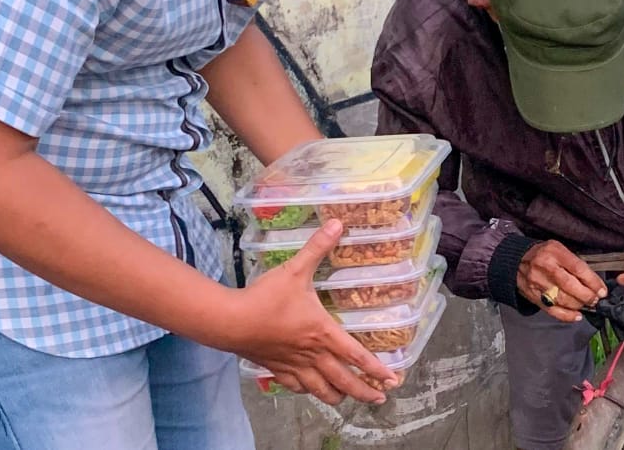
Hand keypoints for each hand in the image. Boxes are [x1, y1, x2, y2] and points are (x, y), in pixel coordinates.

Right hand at [218, 219, 400, 403]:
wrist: (231, 321)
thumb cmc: (266, 298)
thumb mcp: (295, 269)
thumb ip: (317, 247)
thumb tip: (337, 223)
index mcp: (322, 333)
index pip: (356, 355)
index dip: (377, 369)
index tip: (393, 380)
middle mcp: (312, 354)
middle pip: (343, 381)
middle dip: (364, 392)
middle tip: (380, 399)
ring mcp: (294, 366)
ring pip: (322, 390)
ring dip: (339, 396)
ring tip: (350, 400)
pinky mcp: (277, 369)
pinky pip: (298, 387)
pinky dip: (309, 391)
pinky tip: (312, 390)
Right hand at [517, 241, 608, 322]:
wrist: (515, 260)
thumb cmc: (543, 254)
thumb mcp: (558, 249)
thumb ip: (574, 262)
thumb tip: (594, 282)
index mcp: (554, 252)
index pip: (578, 269)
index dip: (593, 282)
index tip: (602, 290)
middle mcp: (545, 267)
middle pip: (570, 286)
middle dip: (587, 296)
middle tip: (595, 299)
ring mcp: (537, 283)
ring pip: (562, 299)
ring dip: (579, 305)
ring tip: (587, 304)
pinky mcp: (533, 296)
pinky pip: (552, 310)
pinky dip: (567, 316)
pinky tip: (577, 315)